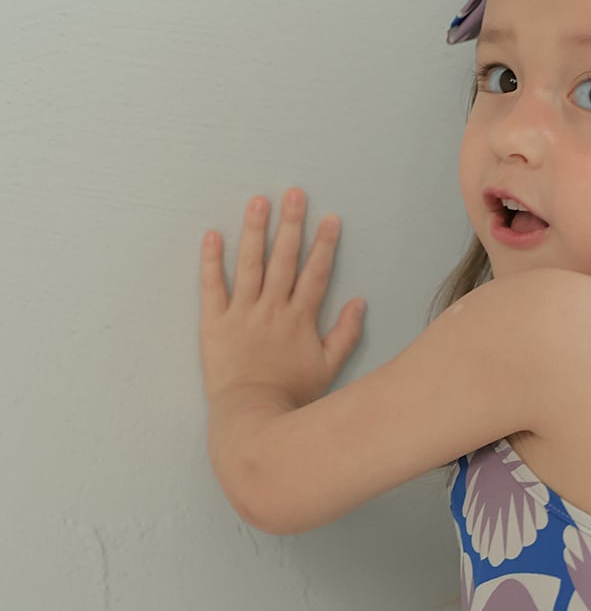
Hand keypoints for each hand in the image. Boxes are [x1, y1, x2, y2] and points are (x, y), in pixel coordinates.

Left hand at [199, 188, 365, 409]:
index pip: (315, 274)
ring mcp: (242, 314)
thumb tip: (360, 304)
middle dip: (291, 224)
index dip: (324, 245)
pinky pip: (211, 287)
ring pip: (249, 264)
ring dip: (254, 231)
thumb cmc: (293, 397)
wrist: (253, 417)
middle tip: (294, 193)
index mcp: (299, 319)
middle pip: (283, 260)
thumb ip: (345, 335)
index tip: (330, 219)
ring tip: (257, 201)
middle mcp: (272, 309)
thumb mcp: (328, 368)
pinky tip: (212, 235)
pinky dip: (211, 261)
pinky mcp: (214, 324)